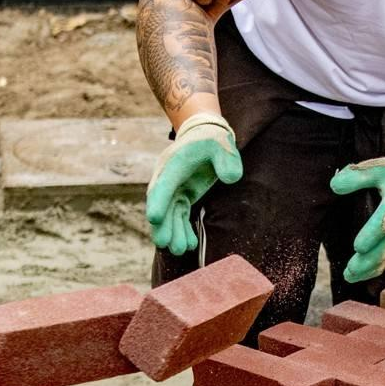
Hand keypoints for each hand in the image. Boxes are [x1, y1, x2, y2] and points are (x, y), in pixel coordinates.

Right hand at [145, 113, 242, 254]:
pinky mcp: (181, 195)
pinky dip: (181, 229)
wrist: (204, 135)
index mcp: (175, 162)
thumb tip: (230, 178)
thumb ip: (227, 159)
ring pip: (168, 212)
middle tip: (164, 243)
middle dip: (162, 223)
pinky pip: (178, 214)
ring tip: (179, 250)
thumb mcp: (222, 144)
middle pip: (161, 202)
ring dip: (172, 231)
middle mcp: (168, 176)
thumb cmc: (213, 140)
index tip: (154, 218)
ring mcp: (173, 187)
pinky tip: (189, 244)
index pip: (164, 184)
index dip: (158, 201)